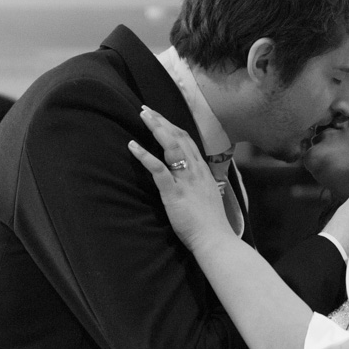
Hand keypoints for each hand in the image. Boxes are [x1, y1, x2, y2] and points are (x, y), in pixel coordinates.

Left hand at [129, 106, 232, 253]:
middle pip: (178, 137)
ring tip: (142, 116)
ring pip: (171, 146)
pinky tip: (132, 146)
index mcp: (202, 171)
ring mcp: (186, 179)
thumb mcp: (207, 196)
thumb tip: (190, 179)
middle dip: (161, 121)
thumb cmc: (210, 223)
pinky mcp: (174, 192)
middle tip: (146, 109)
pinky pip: (158, 169)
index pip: (187, 140)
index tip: (159, 117)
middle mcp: (195, 170)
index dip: (172, 126)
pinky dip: (145, 155)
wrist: (215, 239)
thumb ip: (198, 184)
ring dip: (155, 128)